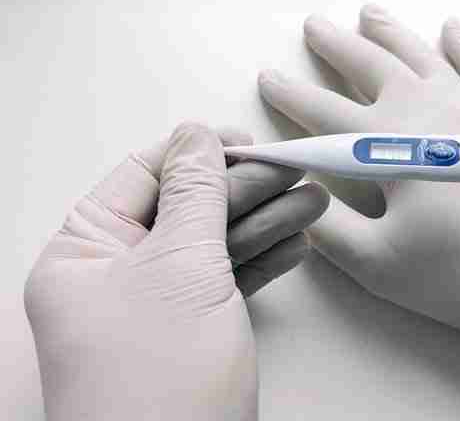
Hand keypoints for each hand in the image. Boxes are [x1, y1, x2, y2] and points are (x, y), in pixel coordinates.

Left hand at [24, 122, 328, 420]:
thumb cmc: (158, 385)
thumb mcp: (179, 267)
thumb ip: (194, 195)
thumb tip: (198, 138)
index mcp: (84, 251)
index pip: (144, 175)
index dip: (198, 153)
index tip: (247, 144)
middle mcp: (114, 274)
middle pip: (187, 208)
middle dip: (246, 190)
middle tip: (294, 172)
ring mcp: (155, 304)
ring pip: (214, 244)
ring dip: (266, 222)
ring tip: (312, 202)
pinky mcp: (190, 330)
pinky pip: (227, 280)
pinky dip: (263, 261)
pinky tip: (296, 244)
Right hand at [258, 5, 459, 347]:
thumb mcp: (378, 264)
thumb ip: (329, 228)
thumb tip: (297, 195)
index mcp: (388, 147)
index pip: (324, 113)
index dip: (290, 96)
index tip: (268, 78)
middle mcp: (425, 112)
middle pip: (369, 65)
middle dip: (335, 46)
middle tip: (314, 26)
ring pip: (418, 54)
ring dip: (388, 31)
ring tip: (366, 12)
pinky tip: (449, 27)